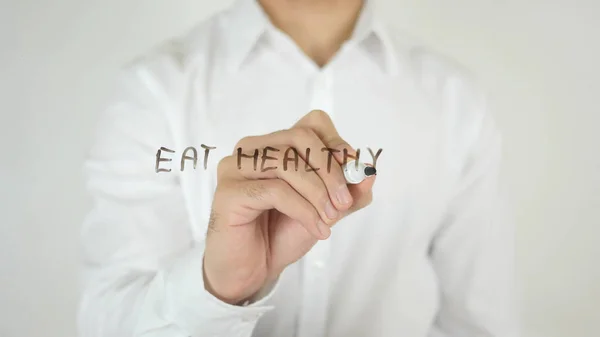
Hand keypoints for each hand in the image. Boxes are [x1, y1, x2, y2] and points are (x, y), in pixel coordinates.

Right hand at [203, 110, 375, 303]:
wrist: (253, 269)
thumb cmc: (282, 233)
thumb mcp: (325, 210)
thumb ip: (349, 192)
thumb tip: (370, 171)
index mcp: (274, 144)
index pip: (311, 123)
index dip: (336, 143)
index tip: (352, 171)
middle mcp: (252, 148)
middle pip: (300, 137)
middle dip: (330, 170)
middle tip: (344, 202)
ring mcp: (235, 167)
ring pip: (286, 163)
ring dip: (317, 193)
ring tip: (331, 220)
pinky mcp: (229, 192)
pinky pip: (275, 191)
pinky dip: (303, 211)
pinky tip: (317, 230)